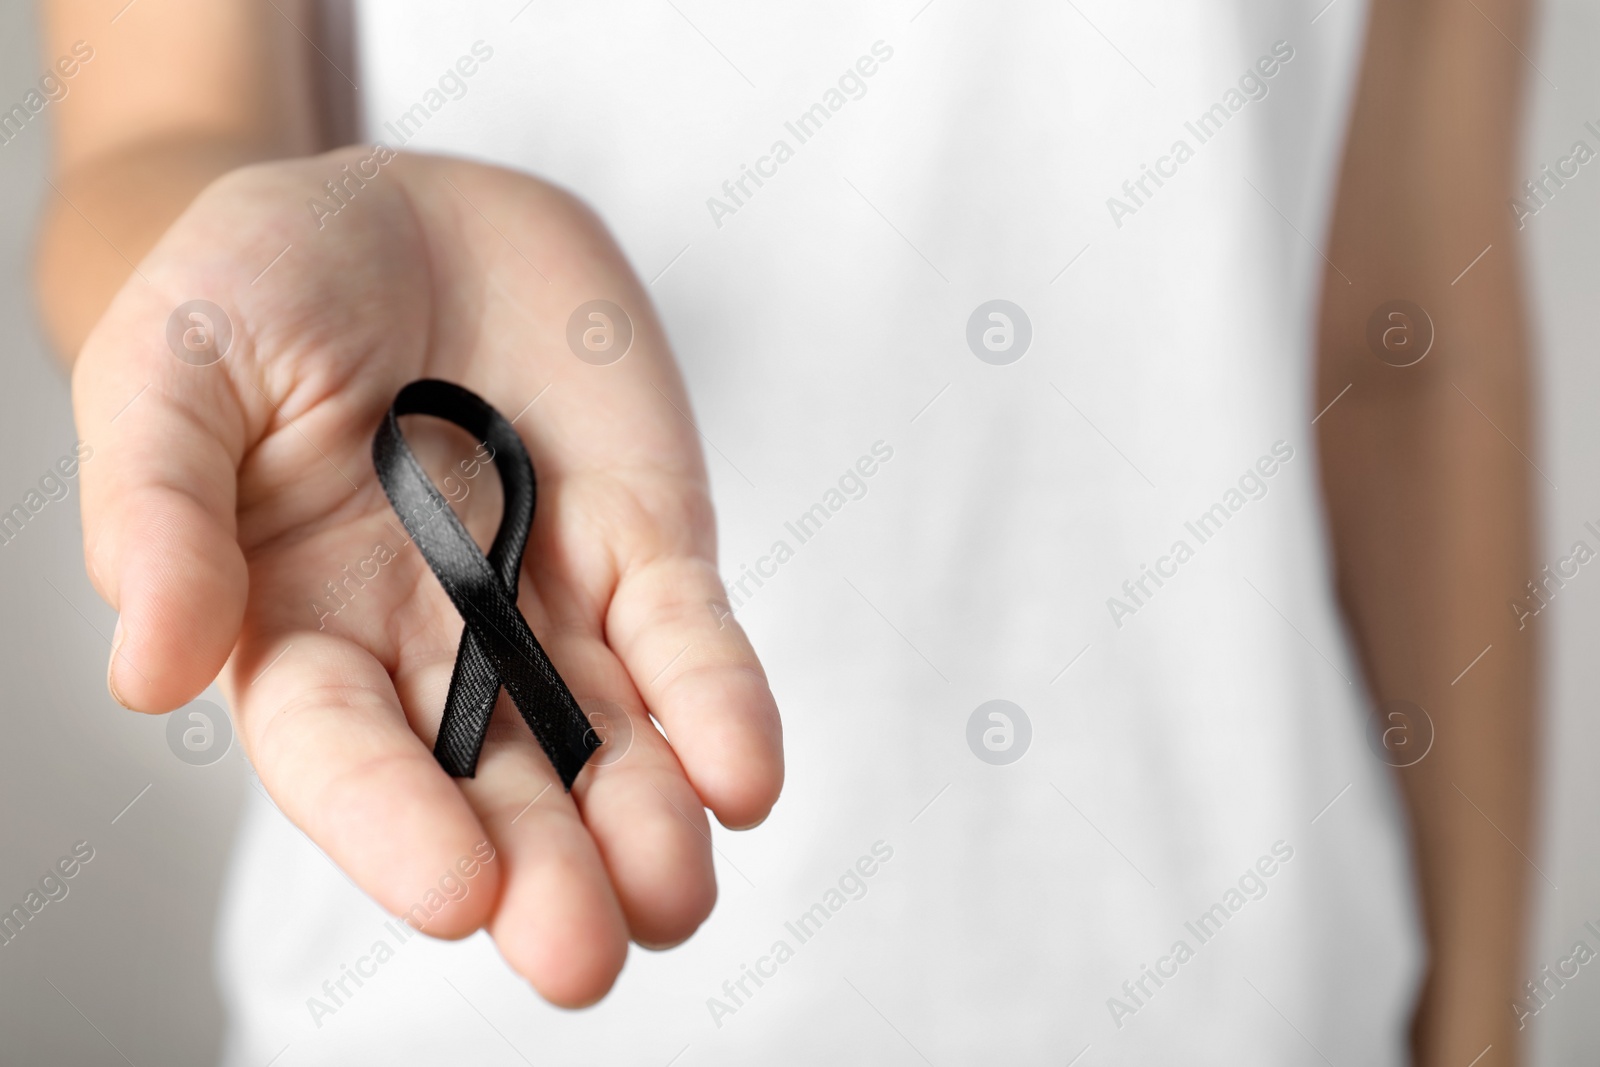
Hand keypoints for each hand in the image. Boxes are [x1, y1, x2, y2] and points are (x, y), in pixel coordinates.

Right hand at [72, 149, 782, 1005]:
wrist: (407, 209)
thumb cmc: (263, 284)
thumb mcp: (176, 365)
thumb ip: (159, 506)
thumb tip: (149, 670)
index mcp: (295, 623)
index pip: (343, 750)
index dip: (392, 824)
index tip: (457, 892)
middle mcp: (428, 642)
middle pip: (487, 780)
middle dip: (541, 872)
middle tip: (584, 954)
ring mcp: (548, 601)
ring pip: (603, 736)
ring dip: (646, 820)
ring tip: (676, 898)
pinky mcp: (644, 544)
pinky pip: (688, 636)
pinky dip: (718, 702)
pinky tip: (743, 777)